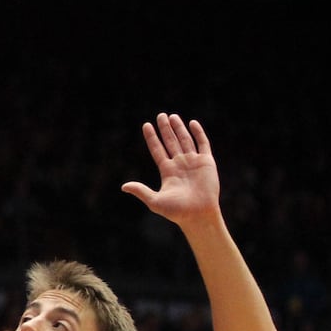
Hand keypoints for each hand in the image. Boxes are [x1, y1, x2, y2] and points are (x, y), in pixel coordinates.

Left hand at [121, 113, 219, 228]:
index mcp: (167, 171)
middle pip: (170, 142)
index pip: (157, 150)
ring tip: (172, 116)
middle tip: (160, 115)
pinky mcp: (207, 162)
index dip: (152, 138)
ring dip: (179, 128)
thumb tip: (123, 186)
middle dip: (165, 129)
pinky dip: (198, 133)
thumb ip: (140, 191)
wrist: (198, 215)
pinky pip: (203, 144)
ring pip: (185, 140)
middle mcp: (180, 164)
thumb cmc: (177, 212)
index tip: (146, 125)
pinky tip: (192, 123)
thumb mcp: (154, 201)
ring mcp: (193, 162)